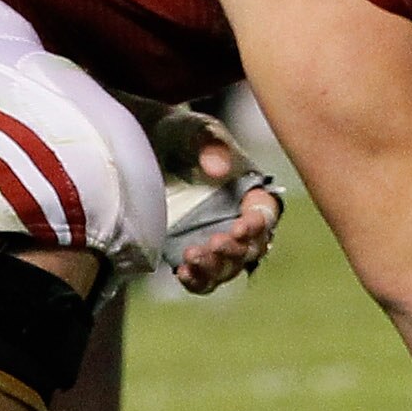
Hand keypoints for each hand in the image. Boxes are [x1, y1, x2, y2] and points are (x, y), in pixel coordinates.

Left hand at [150, 105, 283, 290]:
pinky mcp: (192, 253)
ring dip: (216, 268)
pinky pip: (202, 277)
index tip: (241, 226)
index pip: (266, 213)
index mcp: (250, 191)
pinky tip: (182, 272)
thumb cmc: (179, 135)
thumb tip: (219, 169)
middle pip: (251, 248)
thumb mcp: (193, 130)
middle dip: (235, 250)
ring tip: (193, 257)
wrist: (144, 148)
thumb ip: (208, 144)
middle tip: (215, 243)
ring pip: (228, 268)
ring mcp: (216, 241)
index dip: (259, 224)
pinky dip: (197, 280)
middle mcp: (238, 221)